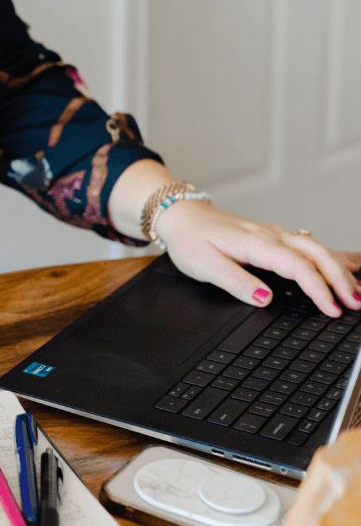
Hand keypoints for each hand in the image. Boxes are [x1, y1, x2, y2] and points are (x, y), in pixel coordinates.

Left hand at [157, 199, 360, 317]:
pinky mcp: (274, 237)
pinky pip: (309, 245)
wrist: (181, 215)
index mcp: (255, 242)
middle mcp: (270, 235)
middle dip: (341, 279)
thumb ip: (235, 282)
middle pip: (316, 255)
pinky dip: (332, 256)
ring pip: (317, 248)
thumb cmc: (190, 239)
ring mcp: (275, 234)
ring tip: (358, 292)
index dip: (318, 289)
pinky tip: (347, 264)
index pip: (297, 266)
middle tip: (356, 304)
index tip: (331, 310)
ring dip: (340, 269)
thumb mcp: (204, 264)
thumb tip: (265, 299)